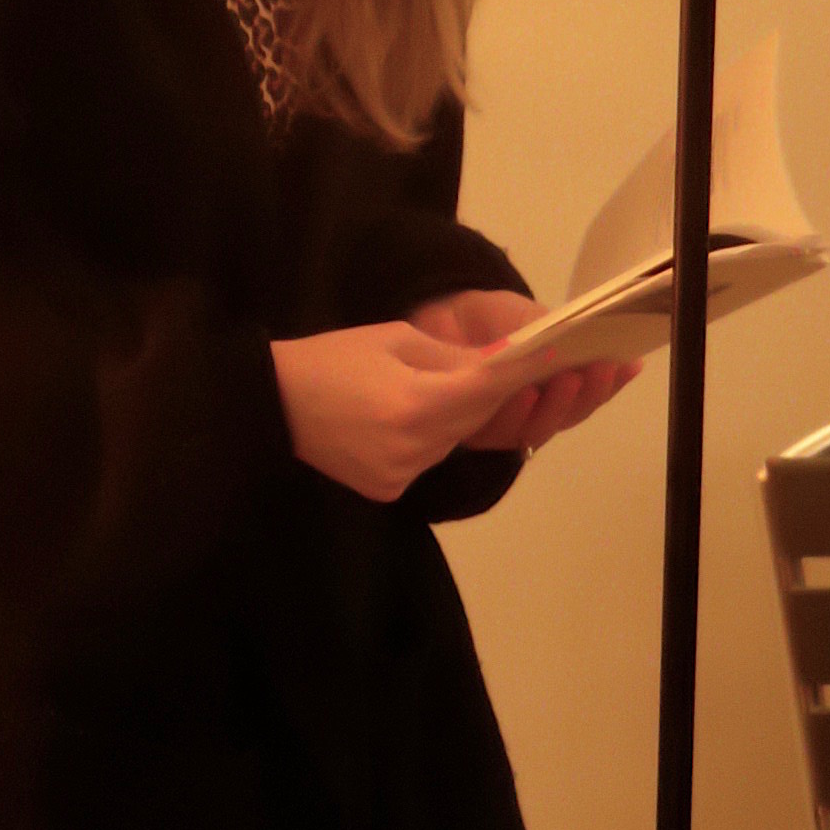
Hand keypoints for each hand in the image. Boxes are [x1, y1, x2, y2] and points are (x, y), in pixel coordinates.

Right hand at [268, 318, 559, 503]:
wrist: (269, 405)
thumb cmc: (330, 358)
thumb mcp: (394, 339)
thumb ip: (452, 358)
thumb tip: (503, 363)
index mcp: (414, 406)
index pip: (487, 388)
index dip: (525, 370)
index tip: (560, 354)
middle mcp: (415, 450)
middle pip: (477, 418)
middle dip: (502, 391)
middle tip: (536, 364)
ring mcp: (402, 476)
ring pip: (457, 439)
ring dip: (470, 413)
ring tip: (477, 383)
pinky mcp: (389, 490)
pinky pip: (431, 456)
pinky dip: (438, 434)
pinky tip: (424, 411)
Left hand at [406, 289, 643, 454]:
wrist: (441, 316)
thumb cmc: (492, 319)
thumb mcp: (532, 318)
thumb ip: (560, 335)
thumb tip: (595, 341)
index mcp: (555, 384)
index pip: (589, 392)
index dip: (612, 383)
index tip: (631, 363)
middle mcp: (535, 409)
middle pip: (569, 415)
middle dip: (590, 394)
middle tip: (601, 369)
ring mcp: (505, 422)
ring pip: (540, 428)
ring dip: (557, 405)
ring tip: (569, 377)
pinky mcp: (473, 429)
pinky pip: (499, 429)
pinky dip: (516, 412)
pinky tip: (524, 390)